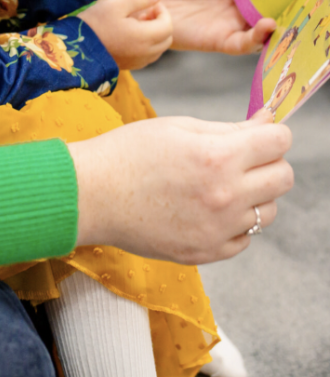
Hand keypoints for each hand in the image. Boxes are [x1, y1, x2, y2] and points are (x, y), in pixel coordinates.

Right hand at [68, 108, 293, 263]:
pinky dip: (234, 223)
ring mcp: (218, 229)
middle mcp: (226, 196)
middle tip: (242, 159)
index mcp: (219, 156)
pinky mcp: (207, 253)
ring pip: (268, 211)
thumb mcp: (178, 126)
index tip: (260, 135)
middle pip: (284, 178)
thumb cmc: (128, 153)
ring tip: (219, 185)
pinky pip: (245, 238)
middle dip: (269, 163)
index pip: (280, 142)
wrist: (92, 194)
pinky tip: (206, 208)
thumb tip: (267, 123)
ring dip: (254, 195)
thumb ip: (229, 128)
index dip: (272, 134)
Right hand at [79, 0, 172, 69]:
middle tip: (146, 12)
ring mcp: (139, 62)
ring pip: (159, 48)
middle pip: (167, 38)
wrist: (77, 47)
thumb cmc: (96, 23)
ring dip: (155, 34)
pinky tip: (132, 35)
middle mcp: (145, 53)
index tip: (151, 3)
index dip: (163, 12)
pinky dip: (148, 45)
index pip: (168, 25)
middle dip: (161, 23)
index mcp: (144, 37)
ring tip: (138, 23)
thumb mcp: (117, 5)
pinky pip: (149, 56)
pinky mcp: (131, 66)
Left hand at [105, 0, 276, 52]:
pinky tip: (267, 25)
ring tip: (291, 13)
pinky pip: (244, 44)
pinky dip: (258, 38)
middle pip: (274, 4)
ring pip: (265, 27)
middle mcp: (242, 2)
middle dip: (293, 2)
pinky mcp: (219, 38)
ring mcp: (232, 21)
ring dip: (281, 23)